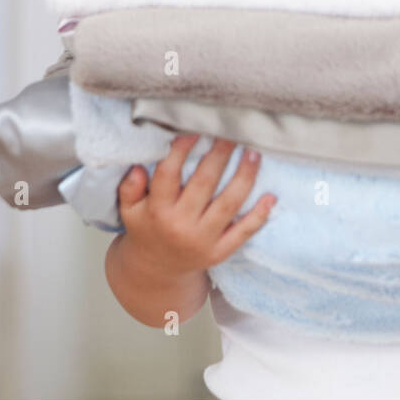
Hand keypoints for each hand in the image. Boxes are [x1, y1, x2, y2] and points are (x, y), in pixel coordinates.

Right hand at [116, 134, 275, 277]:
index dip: (181, 150)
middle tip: (232, 132)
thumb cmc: (146, 229)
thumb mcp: (129, 210)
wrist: (157, 272)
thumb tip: (138, 166)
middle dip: (220, 155)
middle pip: (204, 184)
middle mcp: (180, 225)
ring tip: (254, 154)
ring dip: (244, 177)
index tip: (195, 128)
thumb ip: (129, 187)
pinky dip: (259, 216)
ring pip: (228, 204)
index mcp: (157, 211)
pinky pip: (243, 233)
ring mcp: (203, 240)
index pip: (168, 175)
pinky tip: (271, 196)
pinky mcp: (220, 252)